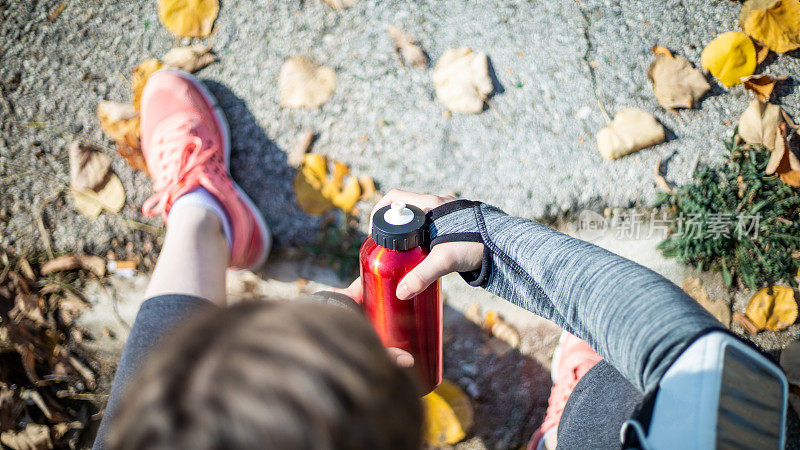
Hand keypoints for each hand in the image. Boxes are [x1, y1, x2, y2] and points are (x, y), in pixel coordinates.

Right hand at [332, 190, 484, 367]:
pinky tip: (429, 250)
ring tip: (407, 252)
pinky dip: (427, 232)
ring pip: (421, 214)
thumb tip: (401, 293)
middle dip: (395, 225)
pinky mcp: (460, 218)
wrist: (508, 243)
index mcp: (430, 205)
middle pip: (406, 207)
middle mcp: (439, 202)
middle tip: (390, 247)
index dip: (379, 212)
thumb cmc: (477, 245)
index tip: (376, 233)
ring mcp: (451, 209)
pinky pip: (436, 221)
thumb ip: (422, 276)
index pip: (394, 198)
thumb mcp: (446, 261)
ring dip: (412, 229)